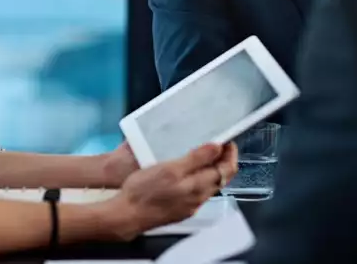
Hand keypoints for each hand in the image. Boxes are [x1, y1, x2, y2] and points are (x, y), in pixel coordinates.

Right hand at [101, 142, 237, 240]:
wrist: (126, 215)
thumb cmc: (144, 191)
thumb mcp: (171, 168)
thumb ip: (196, 159)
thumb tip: (217, 147)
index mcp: (198, 187)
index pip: (227, 170)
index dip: (230, 154)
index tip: (227, 141)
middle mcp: (198, 199)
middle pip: (220, 179)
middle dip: (222, 161)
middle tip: (218, 145)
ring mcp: (189, 207)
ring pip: (208, 186)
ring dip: (210, 170)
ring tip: (202, 155)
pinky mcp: (180, 210)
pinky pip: (196, 193)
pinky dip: (198, 179)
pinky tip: (187, 173)